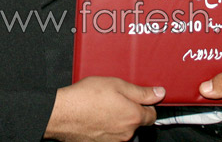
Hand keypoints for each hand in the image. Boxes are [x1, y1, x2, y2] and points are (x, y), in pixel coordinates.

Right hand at [46, 76, 163, 140]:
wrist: (62, 113)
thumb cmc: (86, 97)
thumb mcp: (117, 85)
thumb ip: (141, 92)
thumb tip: (159, 93)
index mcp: (133, 117)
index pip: (152, 115)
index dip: (146, 105)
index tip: (139, 99)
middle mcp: (126, 133)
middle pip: (136, 122)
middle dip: (129, 111)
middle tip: (115, 98)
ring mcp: (113, 141)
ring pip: (123, 129)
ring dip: (117, 119)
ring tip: (102, 106)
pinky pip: (110, 135)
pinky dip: (106, 127)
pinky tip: (96, 116)